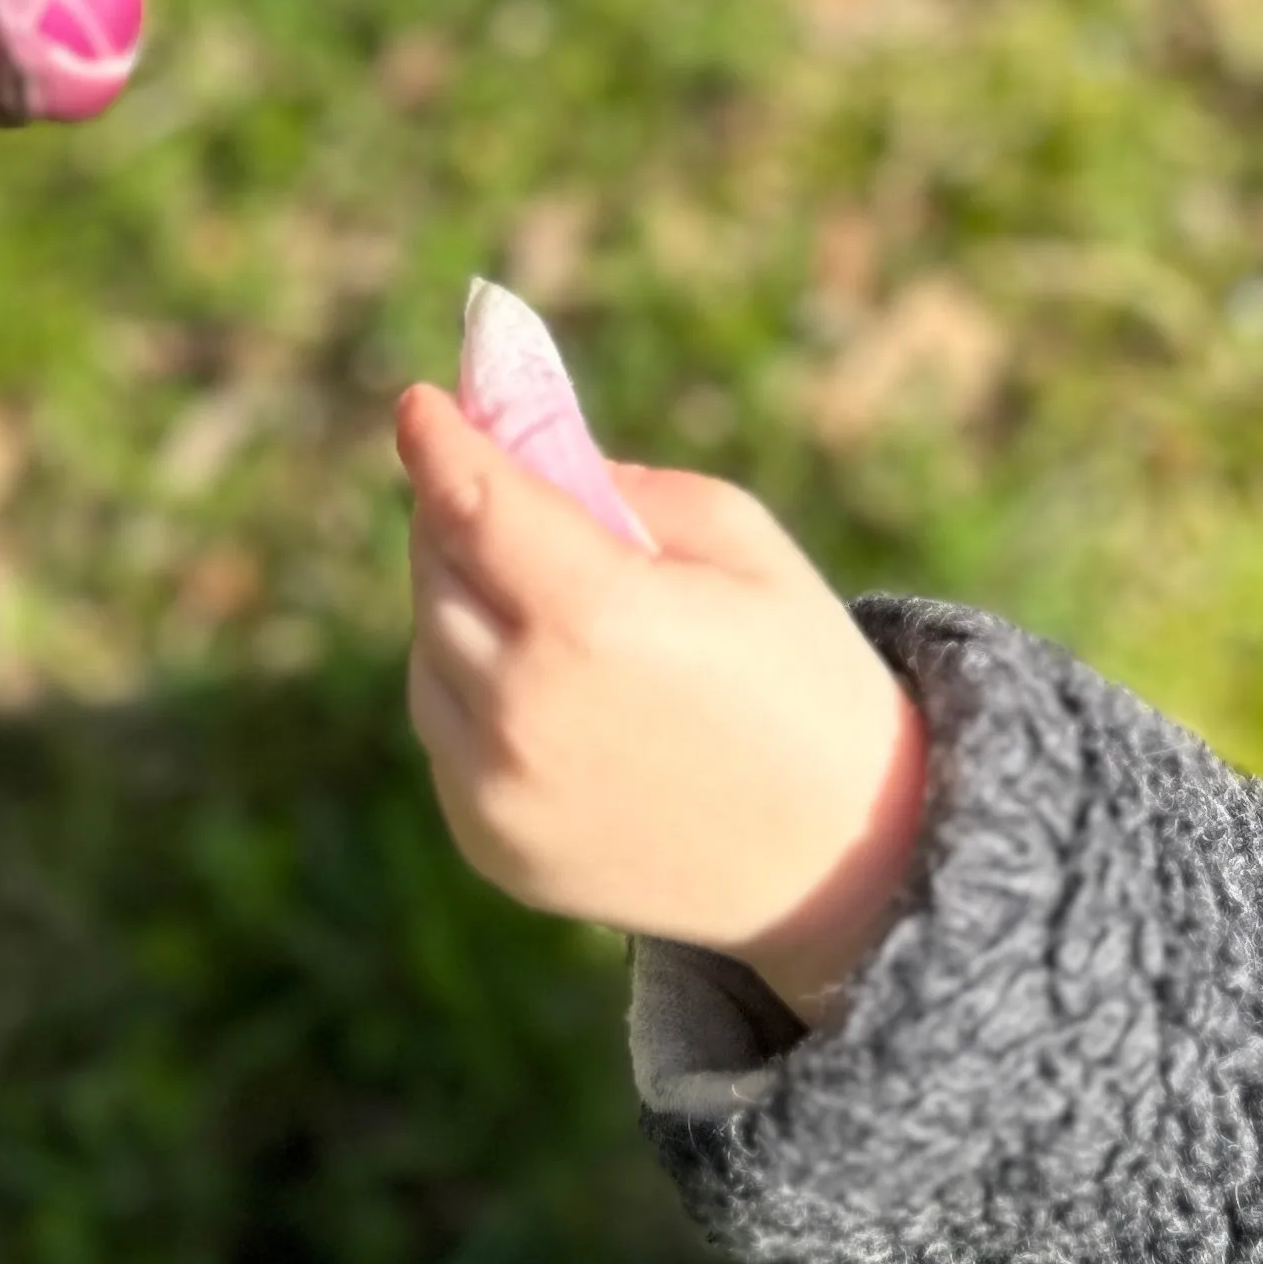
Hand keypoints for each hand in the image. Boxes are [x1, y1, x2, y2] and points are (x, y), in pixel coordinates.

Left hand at [395, 384, 928, 1022]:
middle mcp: (523, 706)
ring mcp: (497, 789)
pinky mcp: (491, 845)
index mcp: (592, 615)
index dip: (439, 442)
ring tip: (542, 596)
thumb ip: (624, 486)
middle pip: (437, 570)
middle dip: (455, 514)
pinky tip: (550, 685)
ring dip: (463, 605)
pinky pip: (447, 733)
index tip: (421, 404)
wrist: (841, 859)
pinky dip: (474, 690)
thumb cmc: (803, 676)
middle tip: (487, 483)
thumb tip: (523, 454)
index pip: (471, 501)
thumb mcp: (742, 543)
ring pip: (429, 653)